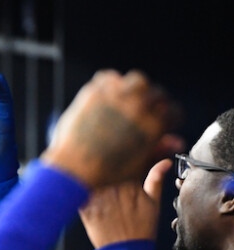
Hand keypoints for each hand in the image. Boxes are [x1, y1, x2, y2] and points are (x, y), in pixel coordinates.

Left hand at [43, 70, 181, 188]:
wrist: (72, 169)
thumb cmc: (104, 171)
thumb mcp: (138, 164)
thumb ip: (159, 149)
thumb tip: (177, 141)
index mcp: (154, 125)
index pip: (173, 111)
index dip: (167, 116)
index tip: (159, 118)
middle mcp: (139, 107)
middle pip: (157, 93)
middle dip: (152, 102)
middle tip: (140, 109)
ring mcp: (117, 97)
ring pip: (137, 80)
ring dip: (134, 88)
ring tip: (126, 99)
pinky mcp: (96, 92)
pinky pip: (108, 77)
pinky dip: (109, 83)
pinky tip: (105, 96)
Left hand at [79, 158, 171, 247]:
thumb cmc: (141, 229)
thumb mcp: (153, 203)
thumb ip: (156, 179)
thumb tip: (165, 162)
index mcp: (131, 184)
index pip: (124, 160)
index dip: (121, 158)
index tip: (120, 159)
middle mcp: (114, 189)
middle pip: (105, 166)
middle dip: (105, 165)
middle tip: (105, 171)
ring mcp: (98, 199)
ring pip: (91, 176)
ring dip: (91, 175)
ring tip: (94, 181)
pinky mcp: (85, 209)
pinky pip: (77, 191)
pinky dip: (77, 188)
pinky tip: (82, 190)